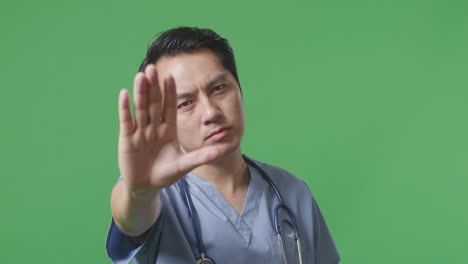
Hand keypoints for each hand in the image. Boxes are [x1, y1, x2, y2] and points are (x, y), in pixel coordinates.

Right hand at [117, 64, 220, 192]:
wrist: (146, 187)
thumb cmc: (165, 174)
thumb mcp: (184, 165)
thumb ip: (202, 156)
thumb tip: (223, 150)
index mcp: (168, 130)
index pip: (169, 107)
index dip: (169, 92)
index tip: (171, 76)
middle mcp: (154, 127)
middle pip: (154, 103)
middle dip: (154, 86)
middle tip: (153, 67)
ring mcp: (140, 132)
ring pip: (141, 109)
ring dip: (140, 92)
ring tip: (140, 76)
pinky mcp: (127, 140)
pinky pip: (127, 121)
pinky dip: (125, 108)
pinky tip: (125, 94)